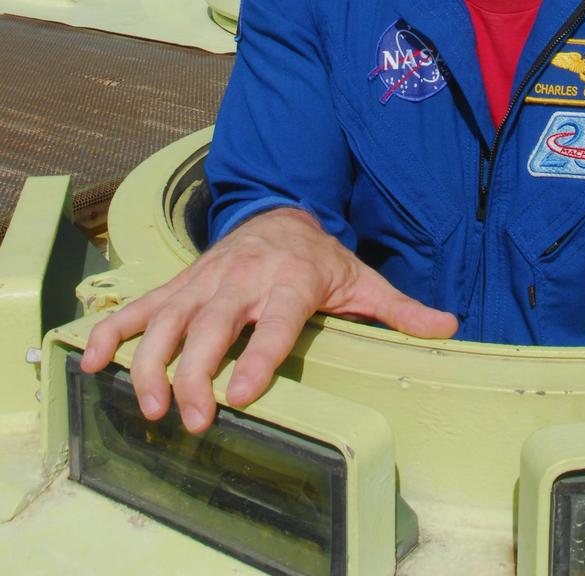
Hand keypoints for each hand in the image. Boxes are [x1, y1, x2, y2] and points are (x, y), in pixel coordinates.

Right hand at [80, 207, 457, 432]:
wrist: (279, 210)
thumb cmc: (320, 256)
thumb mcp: (362, 277)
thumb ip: (400, 309)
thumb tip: (450, 329)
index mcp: (291, 281)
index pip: (276, 321)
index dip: (259, 357)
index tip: (242, 396)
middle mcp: (242, 278)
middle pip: (211, 326)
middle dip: (195, 372)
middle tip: (192, 418)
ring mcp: (203, 280)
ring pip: (165, 319)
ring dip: (149, 362)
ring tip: (146, 405)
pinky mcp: (178, 284)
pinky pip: (137, 307)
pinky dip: (110, 332)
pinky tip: (92, 363)